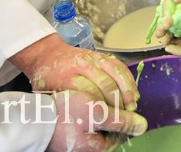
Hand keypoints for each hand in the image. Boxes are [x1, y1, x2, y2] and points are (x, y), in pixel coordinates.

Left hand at [15, 35, 138, 110]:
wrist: (47, 55)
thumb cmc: (48, 80)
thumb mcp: (49, 96)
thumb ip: (65, 107)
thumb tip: (81, 124)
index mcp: (66, 77)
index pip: (90, 92)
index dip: (102, 106)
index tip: (109, 119)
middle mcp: (82, 65)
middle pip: (106, 82)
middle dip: (118, 100)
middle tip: (125, 114)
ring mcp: (93, 58)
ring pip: (116, 72)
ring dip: (127, 89)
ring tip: (132, 104)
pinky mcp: (101, 55)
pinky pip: (119, 65)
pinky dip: (128, 78)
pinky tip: (133, 91)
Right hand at [48, 90, 146, 151]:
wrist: (33, 117)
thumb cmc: (65, 114)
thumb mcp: (98, 113)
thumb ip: (121, 121)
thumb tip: (142, 126)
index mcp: (99, 147)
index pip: (123, 132)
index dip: (125, 114)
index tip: (124, 101)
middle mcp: (90, 149)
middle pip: (110, 129)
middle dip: (112, 113)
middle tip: (108, 99)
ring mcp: (78, 145)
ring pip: (98, 126)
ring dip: (100, 111)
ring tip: (94, 99)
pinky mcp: (69, 138)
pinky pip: (85, 125)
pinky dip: (87, 114)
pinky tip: (83, 103)